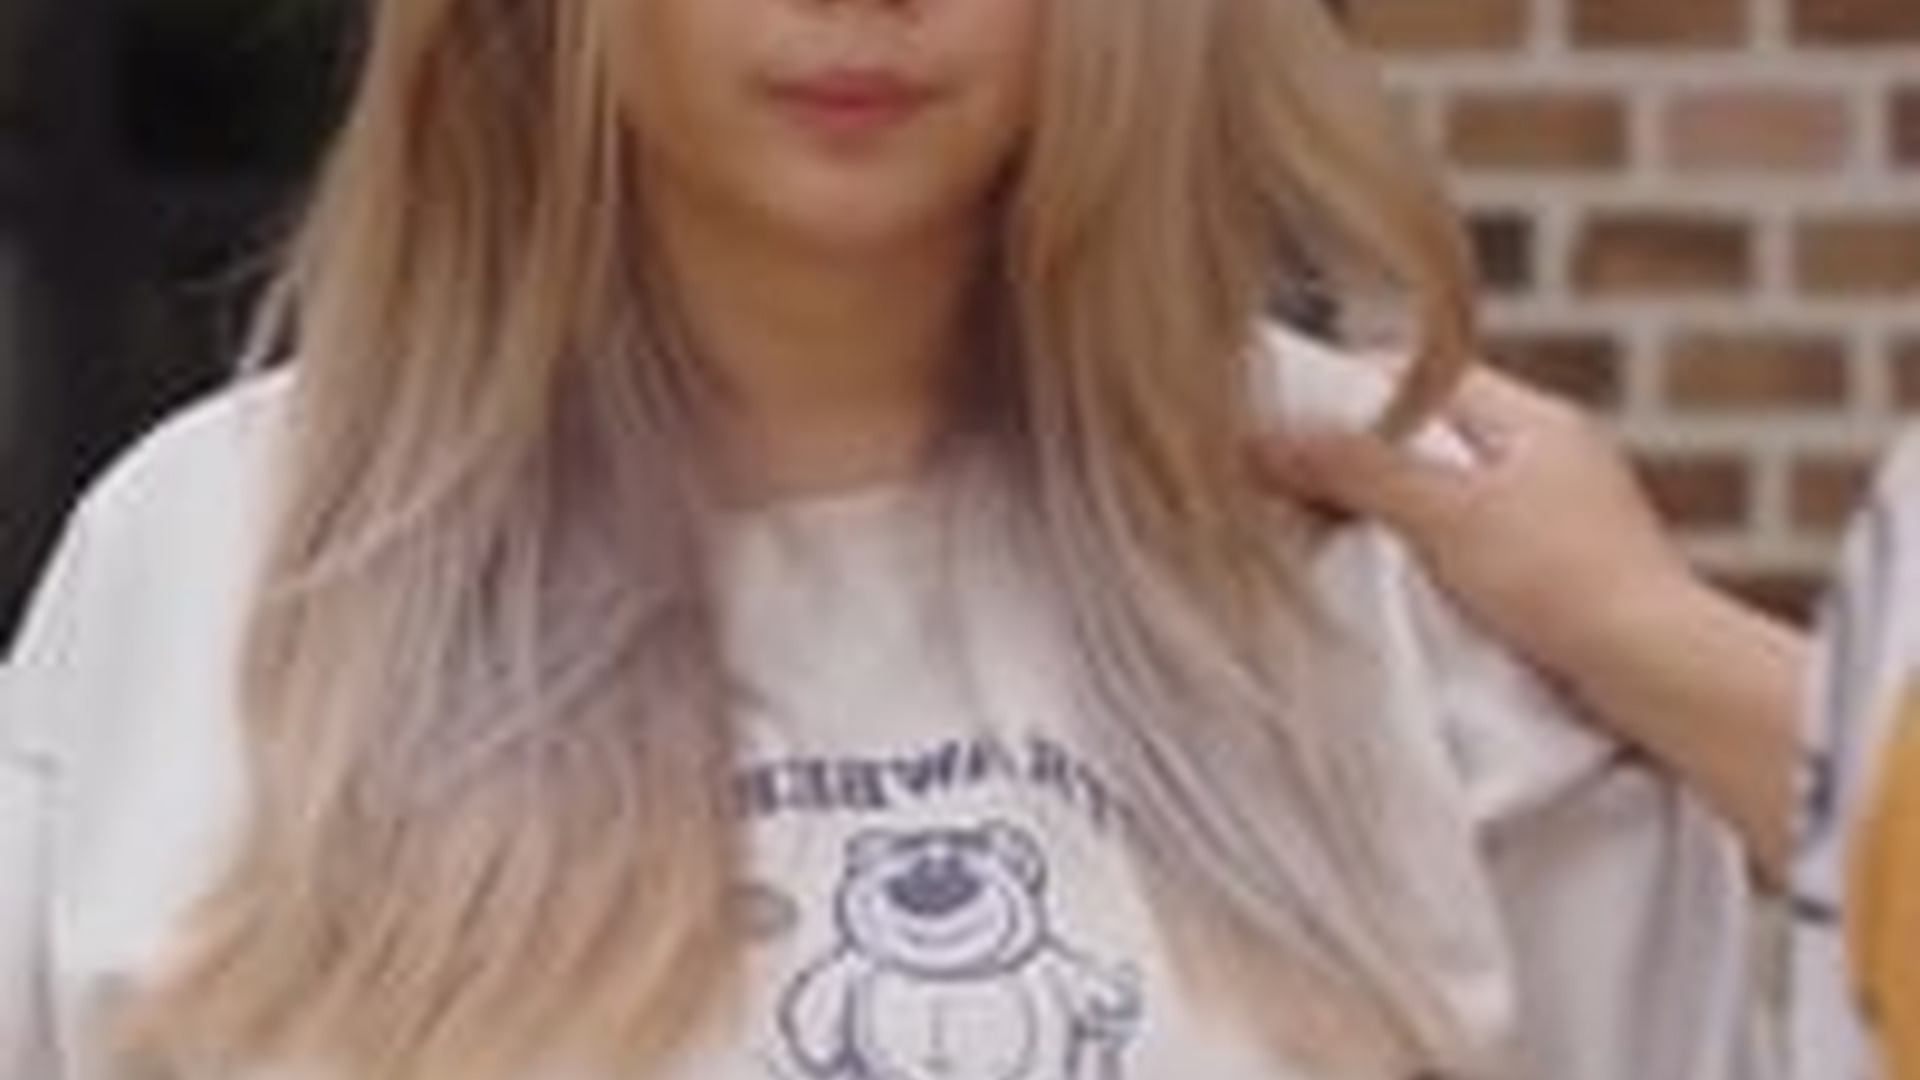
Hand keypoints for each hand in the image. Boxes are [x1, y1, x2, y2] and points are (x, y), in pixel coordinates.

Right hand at [1253, 366, 1693, 687]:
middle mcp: (1554, 457)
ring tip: (1336, 535)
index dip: (1351, 390)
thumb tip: (1263, 437)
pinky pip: (1474, 546)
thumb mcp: (1443, 514)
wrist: (1659, 672)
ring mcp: (1561, 517)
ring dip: (1396, 514)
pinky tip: (1399, 586)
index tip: (1288, 416)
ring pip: (1451, 496)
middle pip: (1432, 438)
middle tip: (1296, 483)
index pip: (1425, 376)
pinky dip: (1430, 557)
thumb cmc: (1563, 580)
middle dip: (1365, 459)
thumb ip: (1354, 470)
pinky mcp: (1562, 574)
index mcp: (1536, 420)